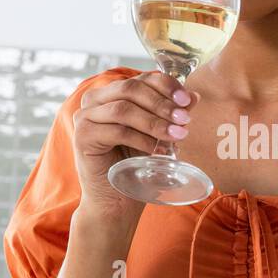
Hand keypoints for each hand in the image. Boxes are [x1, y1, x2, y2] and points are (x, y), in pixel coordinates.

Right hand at [72, 71, 199, 216]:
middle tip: (184, 119)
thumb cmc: (136, 164)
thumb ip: (172, 114)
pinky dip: (141, 139)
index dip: (166, 86)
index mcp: (112, 93)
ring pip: (123, 109)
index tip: (188, 100)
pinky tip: (157, 150)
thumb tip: (194, 97)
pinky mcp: (82, 137)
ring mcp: (84, 117)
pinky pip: (116, 131)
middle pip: (130, 89)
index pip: (141, 79)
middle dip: (162, 103)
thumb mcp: (157, 134)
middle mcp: (94, 100)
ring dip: (154, 122)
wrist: (116, 199)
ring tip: (177, 135)